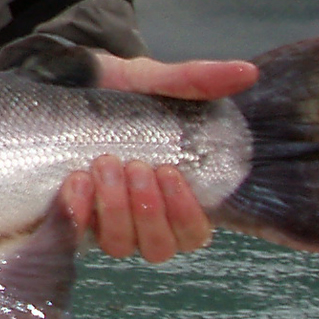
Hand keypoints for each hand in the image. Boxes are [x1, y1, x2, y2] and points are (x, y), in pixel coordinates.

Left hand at [62, 54, 257, 262]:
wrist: (71, 82)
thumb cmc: (122, 91)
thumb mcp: (156, 80)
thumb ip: (197, 80)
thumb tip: (246, 71)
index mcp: (175, 194)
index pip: (193, 233)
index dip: (185, 214)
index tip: (169, 172)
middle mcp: (143, 216)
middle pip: (158, 246)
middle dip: (147, 210)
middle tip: (134, 165)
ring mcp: (107, 220)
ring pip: (120, 245)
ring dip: (115, 210)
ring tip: (105, 165)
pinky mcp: (74, 214)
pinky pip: (76, 235)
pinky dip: (78, 213)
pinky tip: (76, 182)